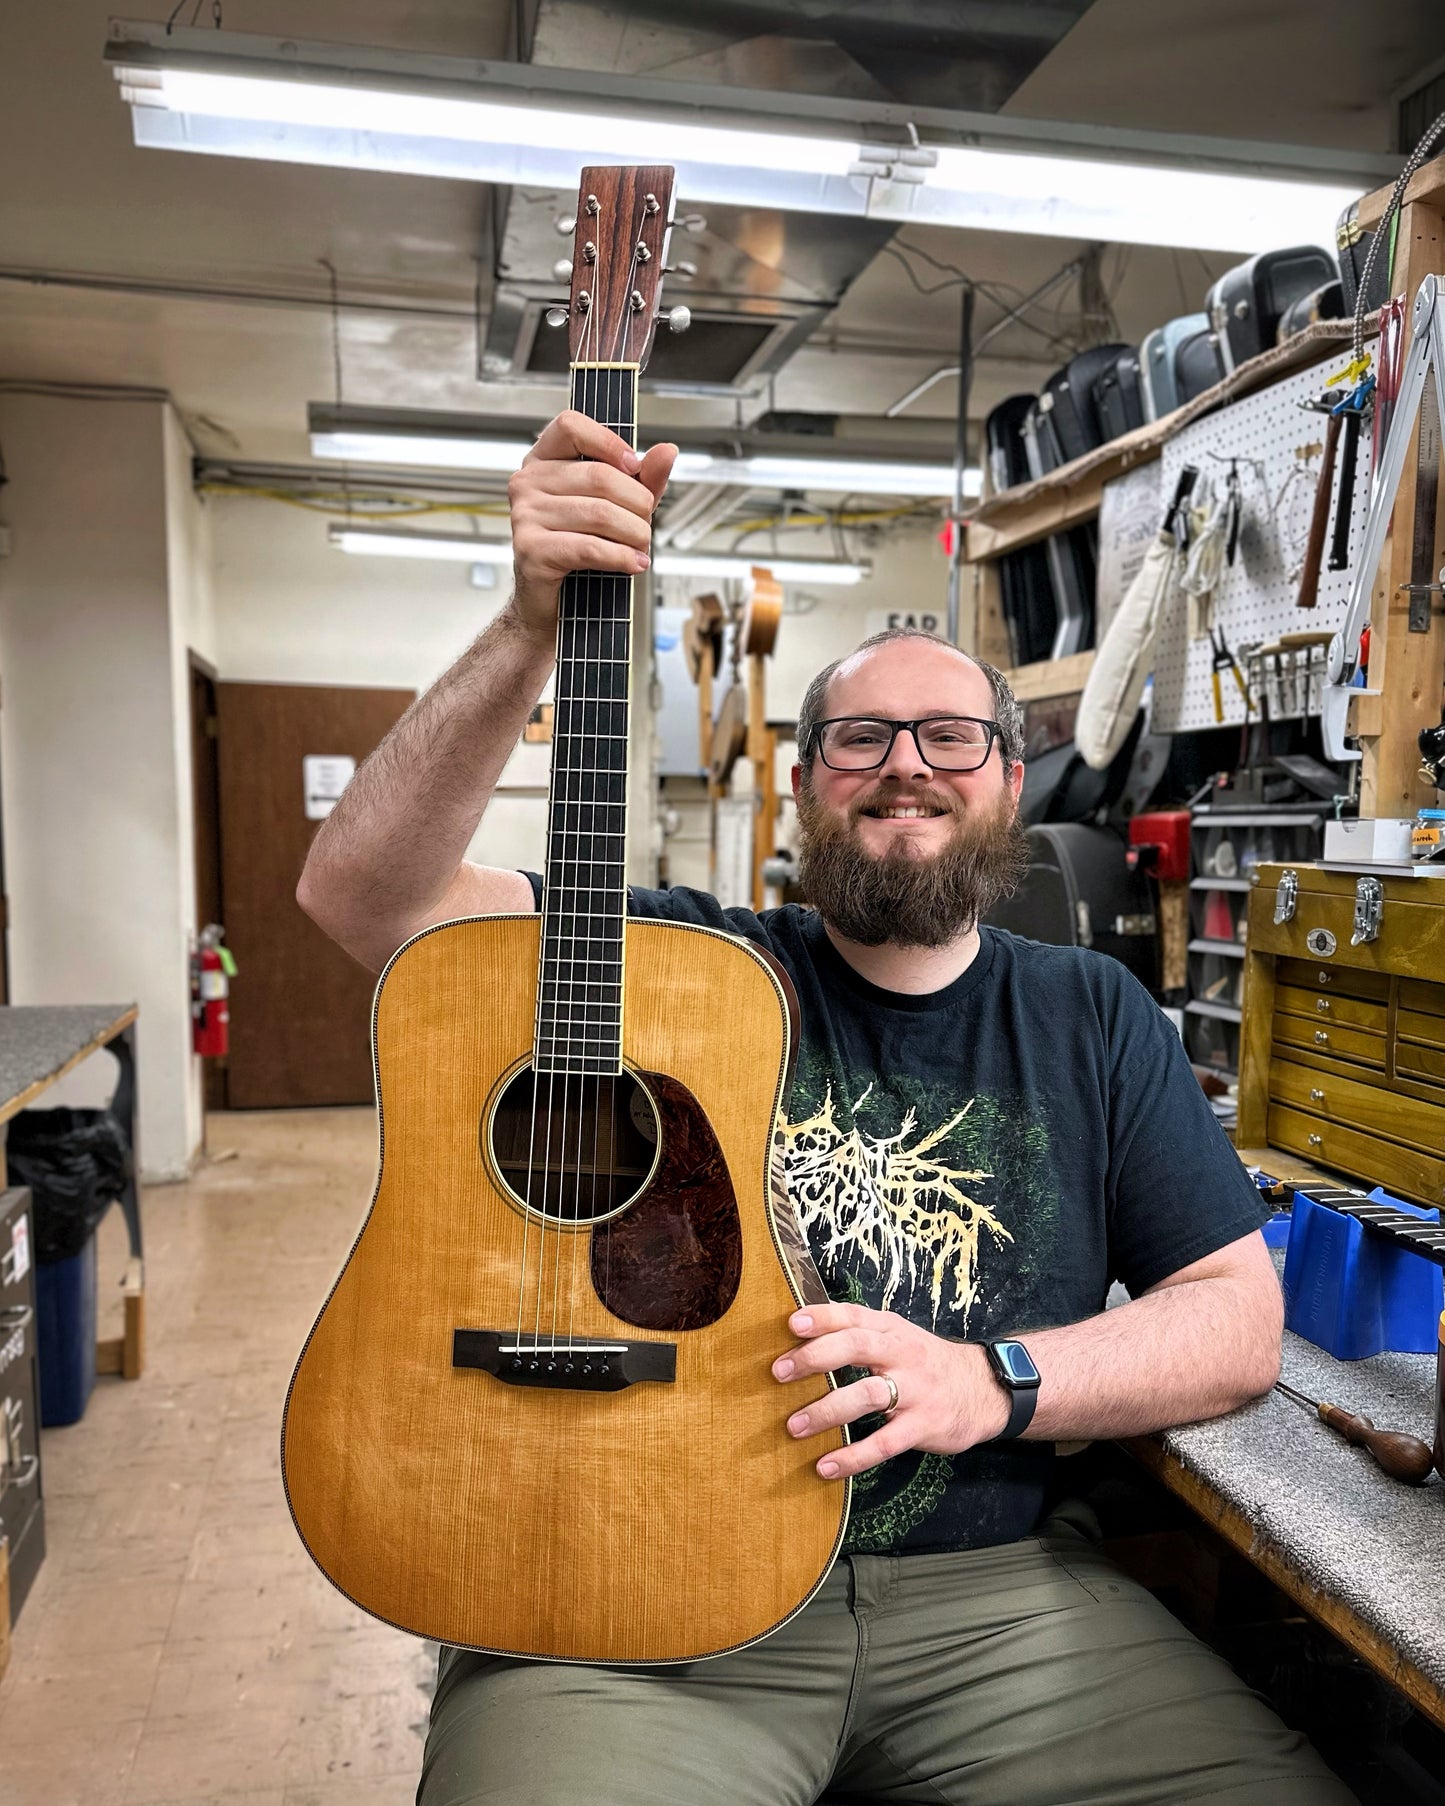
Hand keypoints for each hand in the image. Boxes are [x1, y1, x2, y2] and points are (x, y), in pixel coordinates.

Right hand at [506, 410, 676, 640]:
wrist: (553, 601)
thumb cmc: (581, 547)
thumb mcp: (619, 506)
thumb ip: (643, 479)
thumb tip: (668, 451)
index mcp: (543, 460)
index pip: (571, 426)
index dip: (609, 442)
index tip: (635, 466)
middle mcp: (528, 482)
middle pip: (598, 475)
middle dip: (636, 503)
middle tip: (645, 524)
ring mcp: (524, 516)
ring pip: (599, 513)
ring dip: (634, 534)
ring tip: (641, 546)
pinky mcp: (530, 550)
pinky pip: (589, 547)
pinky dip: (621, 557)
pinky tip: (634, 563)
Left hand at [773, 1304, 1010, 1479]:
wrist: (984, 1389)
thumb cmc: (925, 1363)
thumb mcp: (898, 1337)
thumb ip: (859, 1333)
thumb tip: (801, 1332)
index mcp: (891, 1329)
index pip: (853, 1315)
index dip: (822, 1317)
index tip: (791, 1324)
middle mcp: (902, 1354)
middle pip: (856, 1347)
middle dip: (815, 1358)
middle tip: (779, 1372)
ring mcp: (915, 1390)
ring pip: (867, 1396)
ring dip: (827, 1412)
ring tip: (794, 1426)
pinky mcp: (923, 1425)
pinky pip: (884, 1443)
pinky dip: (853, 1456)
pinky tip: (826, 1467)